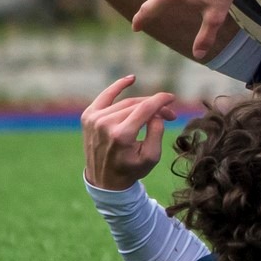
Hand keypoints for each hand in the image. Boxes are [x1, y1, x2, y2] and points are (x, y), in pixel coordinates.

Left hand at [80, 75, 176, 190]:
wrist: (104, 182)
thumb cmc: (131, 169)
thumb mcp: (151, 157)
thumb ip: (157, 131)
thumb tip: (156, 112)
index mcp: (121, 135)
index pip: (145, 108)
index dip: (161, 100)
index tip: (172, 98)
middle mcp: (105, 124)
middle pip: (137, 105)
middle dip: (155, 106)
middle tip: (169, 115)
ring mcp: (94, 119)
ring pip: (125, 103)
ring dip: (142, 105)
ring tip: (154, 113)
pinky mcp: (88, 116)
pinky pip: (105, 96)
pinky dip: (118, 86)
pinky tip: (131, 79)